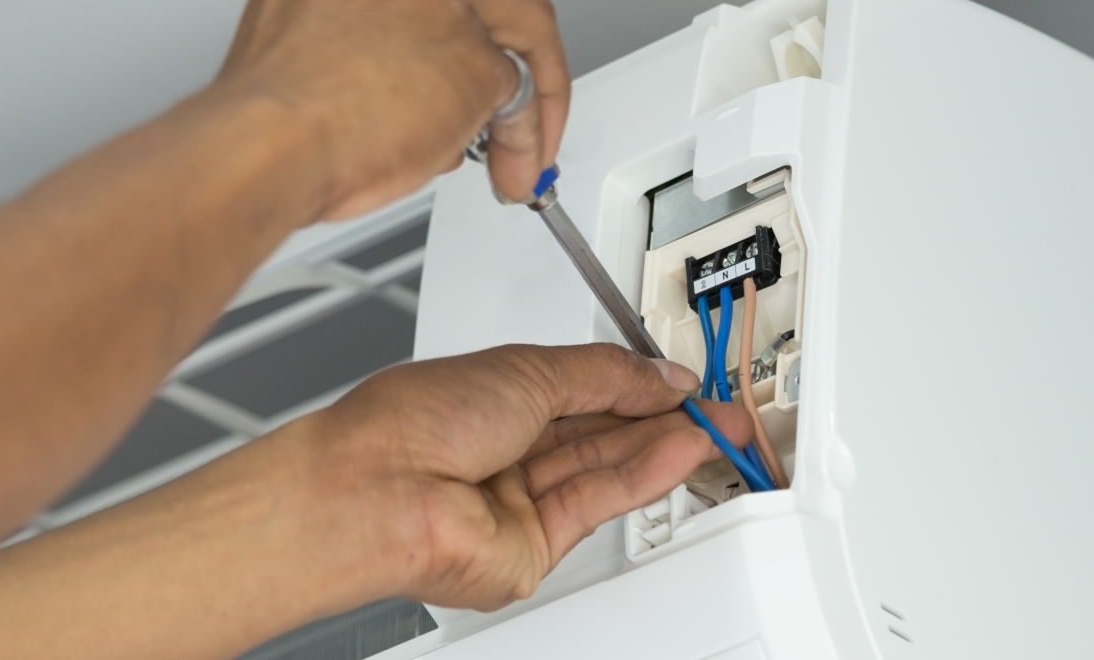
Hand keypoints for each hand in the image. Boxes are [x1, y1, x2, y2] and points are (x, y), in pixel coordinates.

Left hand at [211, 0, 570, 218]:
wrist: (262, 149)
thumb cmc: (349, 107)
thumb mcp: (478, 90)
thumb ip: (511, 81)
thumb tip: (505, 95)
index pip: (525, 16)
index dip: (548, 91)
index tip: (541, 132)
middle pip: (465, 24)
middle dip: (493, 93)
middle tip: (504, 147)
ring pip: (412, 41)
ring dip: (439, 95)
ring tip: (438, 144)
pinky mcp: (288, 28)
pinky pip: (360, 57)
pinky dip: (385, 93)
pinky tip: (388, 135)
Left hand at [280, 344, 753, 610]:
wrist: (379, 493)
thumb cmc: (413, 424)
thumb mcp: (529, 369)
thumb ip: (607, 374)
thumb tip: (657, 373)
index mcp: (492, 396)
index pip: (583, 385)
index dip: (636, 379)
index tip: (680, 375)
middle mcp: (503, 448)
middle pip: (600, 430)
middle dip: (662, 414)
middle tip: (714, 404)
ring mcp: (516, 499)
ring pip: (605, 468)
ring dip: (663, 444)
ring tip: (712, 426)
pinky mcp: (531, 546)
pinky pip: (598, 504)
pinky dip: (645, 475)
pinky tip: (678, 451)